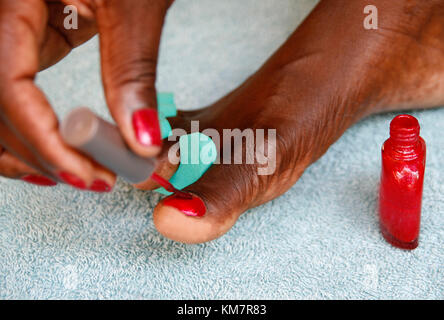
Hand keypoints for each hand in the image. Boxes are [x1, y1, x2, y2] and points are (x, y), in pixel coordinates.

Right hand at [0, 0, 172, 190]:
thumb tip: (141, 142)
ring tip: (70, 176)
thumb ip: (132, 71)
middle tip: (90, 180)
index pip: (6, 86)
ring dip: (25, 147)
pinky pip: (10, 89)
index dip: (44, 141)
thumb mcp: (134, 3)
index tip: (90, 176)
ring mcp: (7, 26)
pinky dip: (29, 125)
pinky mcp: (26, 34)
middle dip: (37, 152)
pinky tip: (54, 150)